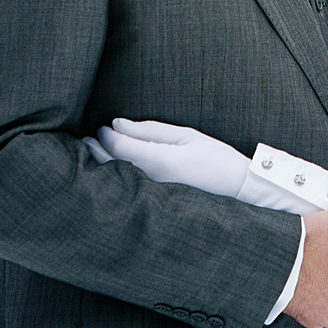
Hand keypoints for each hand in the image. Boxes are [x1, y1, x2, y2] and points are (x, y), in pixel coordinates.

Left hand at [89, 118, 249, 197]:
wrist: (240, 189)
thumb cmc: (217, 159)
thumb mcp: (186, 136)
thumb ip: (150, 130)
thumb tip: (117, 124)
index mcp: (161, 161)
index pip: (119, 147)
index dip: (105, 136)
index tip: (102, 127)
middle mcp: (152, 181)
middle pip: (111, 166)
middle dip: (96, 151)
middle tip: (87, 140)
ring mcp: (153, 195)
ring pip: (117, 179)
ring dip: (103, 165)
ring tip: (94, 153)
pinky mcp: (156, 202)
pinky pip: (129, 188)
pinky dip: (117, 177)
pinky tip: (113, 171)